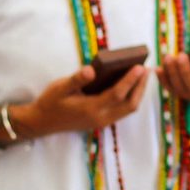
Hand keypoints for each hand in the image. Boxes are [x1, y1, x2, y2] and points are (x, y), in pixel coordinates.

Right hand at [15, 64, 150, 139]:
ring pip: (129, 109)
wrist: (42, 122)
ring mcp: (102, 122)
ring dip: (138, 93)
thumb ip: (76, 79)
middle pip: (130, 104)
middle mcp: (101, 118)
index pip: (117, 94)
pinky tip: (132, 86)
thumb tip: (92, 69)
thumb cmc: (50, 102)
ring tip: (143, 76)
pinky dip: (131, 98)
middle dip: (141, 87)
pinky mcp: (102, 122)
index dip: (130, 81)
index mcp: (91, 109)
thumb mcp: (59, 88)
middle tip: (148, 69)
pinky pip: (123, 111)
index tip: (140, 67)